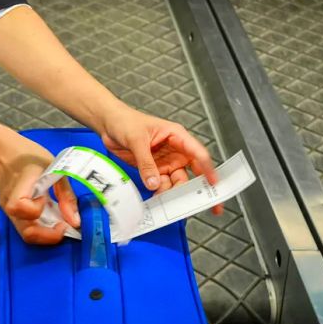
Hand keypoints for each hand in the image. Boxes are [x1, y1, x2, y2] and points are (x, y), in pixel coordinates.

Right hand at [0, 133, 79, 243]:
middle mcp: (10, 203)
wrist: (1, 152)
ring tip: (59, 223)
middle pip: (26, 232)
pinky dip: (40, 227)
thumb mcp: (53, 166)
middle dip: (49, 235)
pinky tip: (50, 217)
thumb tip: (75, 221)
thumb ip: (66, 194)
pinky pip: (26, 226)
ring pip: (26, 234)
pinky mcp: (12, 213)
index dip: (37, 208)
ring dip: (46, 234)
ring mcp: (8, 210)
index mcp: (18, 187)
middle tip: (64, 226)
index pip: (21, 208)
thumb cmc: (28, 154)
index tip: (47, 198)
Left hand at [100, 105, 222, 214]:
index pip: (198, 154)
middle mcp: (174, 150)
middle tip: (197, 202)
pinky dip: (160, 192)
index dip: (208, 169)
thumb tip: (154, 182)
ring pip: (175, 181)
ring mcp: (164, 162)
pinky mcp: (153, 170)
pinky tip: (157, 198)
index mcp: (177, 136)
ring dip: (172, 192)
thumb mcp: (137, 139)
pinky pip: (160, 184)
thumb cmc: (126, 121)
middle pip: (191, 172)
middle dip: (195, 187)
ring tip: (167, 200)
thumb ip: (146, 162)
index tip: (214, 183)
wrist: (108, 125)